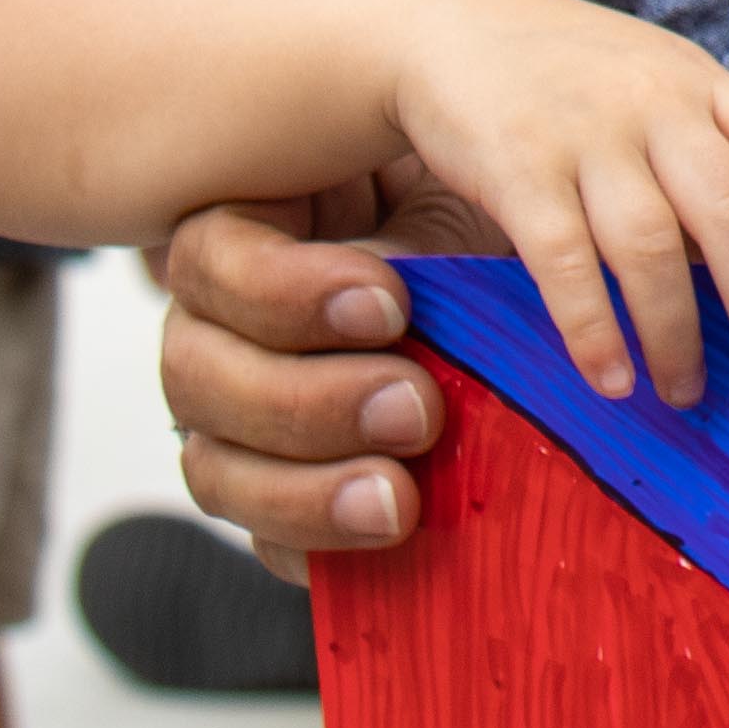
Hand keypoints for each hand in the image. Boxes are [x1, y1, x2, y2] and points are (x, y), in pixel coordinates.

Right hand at [158, 170, 482, 573]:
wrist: (532, 292)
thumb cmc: (482, 211)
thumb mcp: (469, 175)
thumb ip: (453, 198)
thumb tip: (472, 256)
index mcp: (250, 234)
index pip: (213, 264)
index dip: (286, 293)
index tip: (392, 305)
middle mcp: (224, 332)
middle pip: (196, 380)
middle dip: (306, 404)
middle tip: (416, 408)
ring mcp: (242, 423)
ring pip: (216, 470)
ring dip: (307, 492)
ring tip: (400, 499)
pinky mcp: (286, 495)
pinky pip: (266, 542)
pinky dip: (320, 552)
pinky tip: (388, 547)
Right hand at [380, 0, 728, 410]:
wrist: (443, 26)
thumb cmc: (564, 75)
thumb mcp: (648, 86)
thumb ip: (698, 156)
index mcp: (701, 87)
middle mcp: (656, 107)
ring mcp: (588, 135)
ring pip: (655, 251)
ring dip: (676, 335)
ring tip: (688, 392)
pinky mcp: (519, 168)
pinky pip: (568, 264)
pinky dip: (595, 330)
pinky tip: (611, 377)